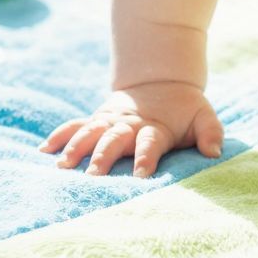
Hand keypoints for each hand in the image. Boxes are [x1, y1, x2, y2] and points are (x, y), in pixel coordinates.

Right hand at [42, 82, 222, 178]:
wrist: (161, 81)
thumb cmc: (185, 109)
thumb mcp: (203, 115)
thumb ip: (211, 132)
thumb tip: (214, 152)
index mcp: (155, 126)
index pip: (150, 142)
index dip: (146, 157)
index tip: (141, 176)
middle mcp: (129, 124)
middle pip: (114, 138)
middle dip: (103, 156)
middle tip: (92, 176)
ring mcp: (110, 121)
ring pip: (90, 132)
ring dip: (76, 147)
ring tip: (62, 165)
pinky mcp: (97, 121)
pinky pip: (75, 126)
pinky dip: (60, 136)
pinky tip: (43, 151)